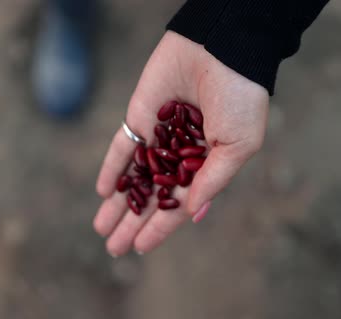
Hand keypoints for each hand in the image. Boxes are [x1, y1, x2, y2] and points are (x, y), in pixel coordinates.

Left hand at [93, 31, 268, 256]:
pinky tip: (103, 190)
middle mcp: (179, 155)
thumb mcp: (239, 145)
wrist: (221, 48)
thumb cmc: (240, 98)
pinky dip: (112, 167)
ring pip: (134, 177)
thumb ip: (213, 179)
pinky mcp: (140, 117)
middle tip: (113, 248)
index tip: (140, 248)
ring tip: (101, 228)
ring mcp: (158, 137)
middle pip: (151, 196)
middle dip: (132, 223)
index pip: (179, 204)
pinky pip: (122, 146)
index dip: (160, 227)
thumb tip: (191, 212)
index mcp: (207, 164)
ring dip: (118, 203)